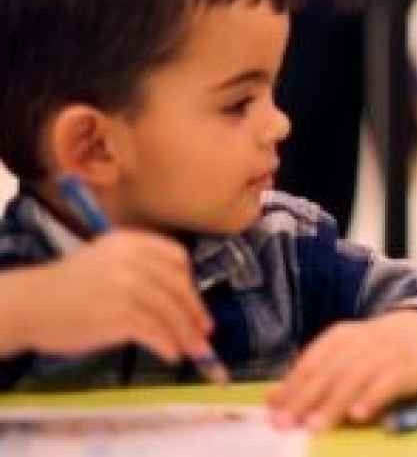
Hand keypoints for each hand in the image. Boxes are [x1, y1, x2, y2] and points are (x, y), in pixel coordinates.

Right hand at [11, 231, 213, 363]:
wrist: (30, 303)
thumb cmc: (66, 286)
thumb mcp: (106, 260)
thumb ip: (140, 268)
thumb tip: (177, 297)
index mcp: (131, 241)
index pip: (176, 258)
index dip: (189, 283)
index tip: (194, 303)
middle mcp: (134, 260)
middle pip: (178, 287)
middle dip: (194, 312)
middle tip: (204, 333)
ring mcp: (128, 286)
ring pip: (169, 312)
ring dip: (185, 334)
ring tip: (192, 351)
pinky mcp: (120, 314)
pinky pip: (154, 331)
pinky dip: (167, 344)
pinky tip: (170, 355)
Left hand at [267, 309, 416, 430]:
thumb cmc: (372, 352)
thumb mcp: (340, 356)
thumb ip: (308, 378)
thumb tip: (270, 400)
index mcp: (340, 336)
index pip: (311, 362)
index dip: (292, 388)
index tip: (274, 414)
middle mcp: (362, 341)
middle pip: (330, 370)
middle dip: (306, 398)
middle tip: (288, 425)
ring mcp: (387, 354)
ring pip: (357, 376)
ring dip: (335, 402)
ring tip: (316, 425)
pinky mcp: (409, 369)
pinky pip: (389, 383)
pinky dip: (373, 398)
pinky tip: (359, 415)